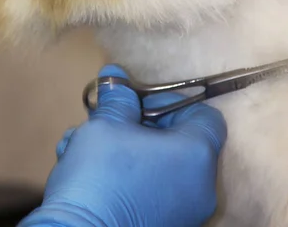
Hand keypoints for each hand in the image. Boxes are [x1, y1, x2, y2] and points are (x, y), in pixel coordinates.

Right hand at [20, 65, 226, 226]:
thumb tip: (115, 76)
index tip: (138, 103)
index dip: (171, 102)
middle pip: (176, 139)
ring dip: (122, 148)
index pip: (204, 115)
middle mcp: (200, 187)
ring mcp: (183, 213)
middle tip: (106, 119)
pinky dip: (124, 176)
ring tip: (84, 142)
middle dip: (136, 124)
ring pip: (156, 165)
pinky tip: (86, 168)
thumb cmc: (101, 175)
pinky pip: (149, 190)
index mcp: (197, 155)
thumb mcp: (106, 124)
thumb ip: (118, 97)